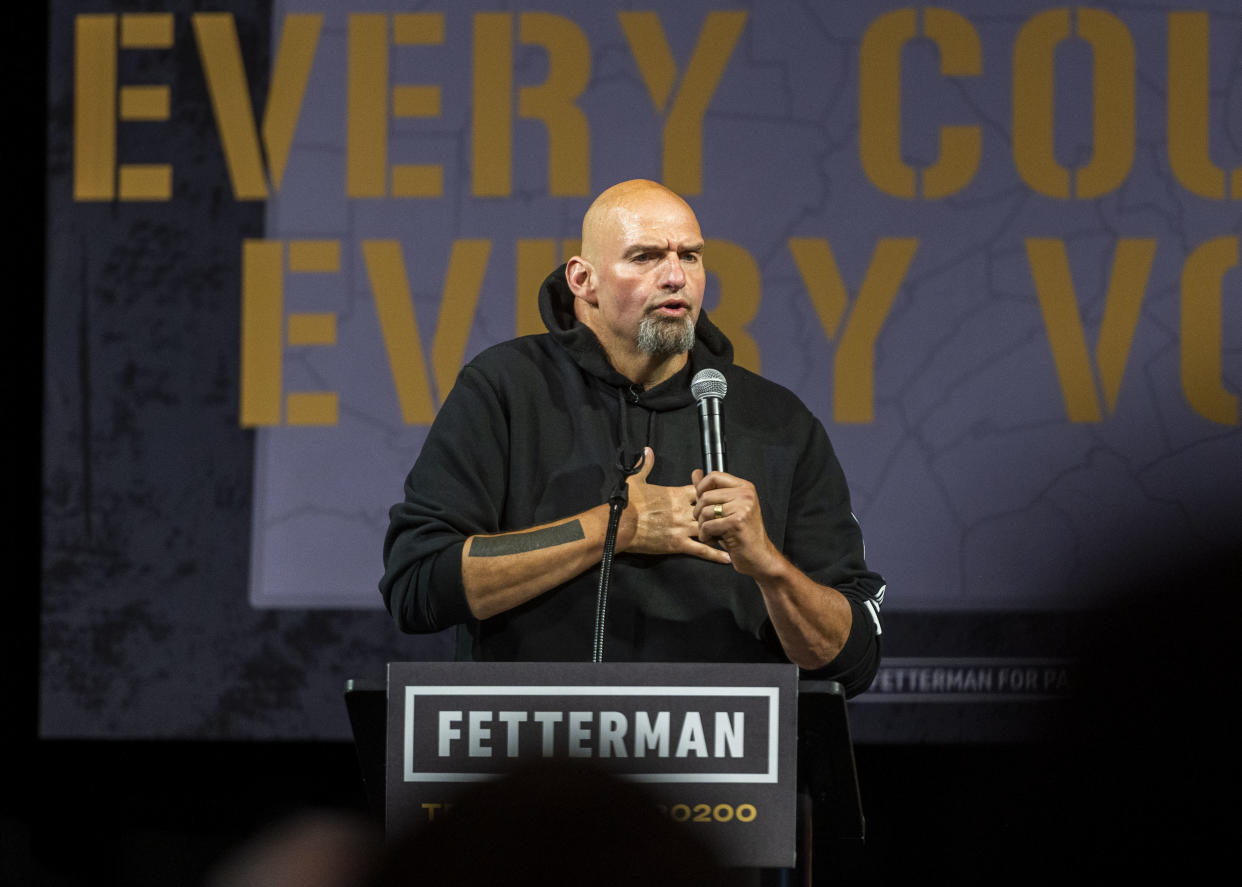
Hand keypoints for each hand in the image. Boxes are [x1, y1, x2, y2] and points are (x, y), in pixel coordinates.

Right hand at [621, 448, 731, 564]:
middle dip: (721, 512)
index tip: (719, 494)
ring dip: (723, 532)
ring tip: (738, 536)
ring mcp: (682, 527)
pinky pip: (702, 549)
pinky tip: (728, 557)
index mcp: (676, 494)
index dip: (712, 492)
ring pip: (710, 528)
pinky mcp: (678, 544)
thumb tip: (647, 449)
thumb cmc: (628, 503)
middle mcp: (684, 510)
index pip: (702, 490)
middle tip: (734, 516)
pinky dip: (716, 554)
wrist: (620, 524)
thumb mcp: (636, 479)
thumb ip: (646, 464)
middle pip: (711, 509)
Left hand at [692, 468, 780, 576]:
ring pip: (705, 511)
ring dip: (702, 526)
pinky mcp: (737, 522)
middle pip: (706, 495)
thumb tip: (696, 472)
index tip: (701, 502)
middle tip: (706, 523)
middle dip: (699, 513)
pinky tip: (714, 540)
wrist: (759, 556)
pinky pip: (708, 525)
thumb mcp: (727, 508)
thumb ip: (711, 490)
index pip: (714, 476)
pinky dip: (706, 536)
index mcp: (745, 488)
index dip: (701, 488)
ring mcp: (743, 507)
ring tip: (712, 533)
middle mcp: (746, 495)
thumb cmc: (741, 534)